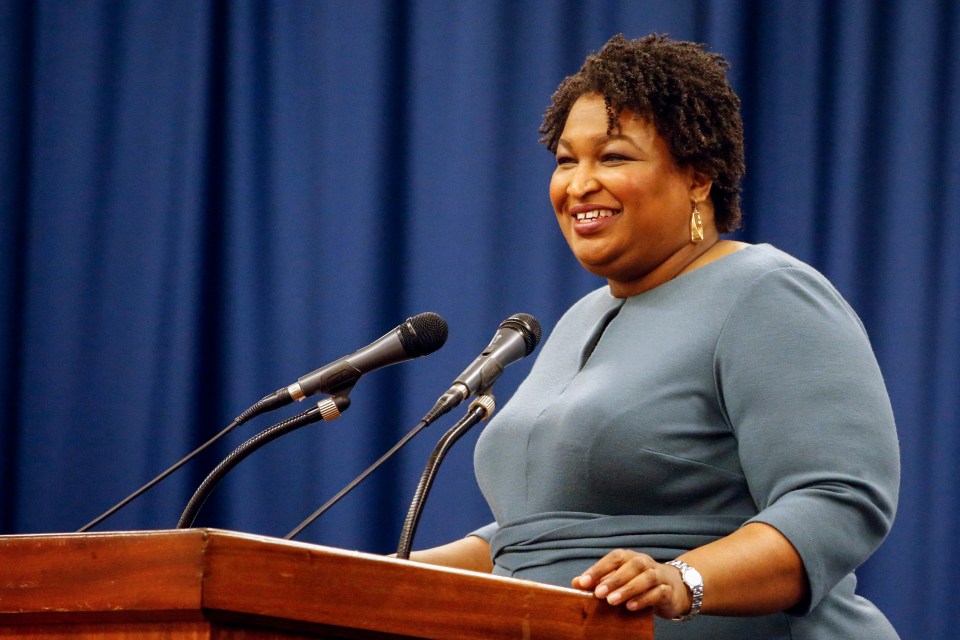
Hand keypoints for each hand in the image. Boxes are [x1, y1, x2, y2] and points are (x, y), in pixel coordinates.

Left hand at [571, 549, 691, 618]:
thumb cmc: (639, 582)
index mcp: (630, 557)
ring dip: (628, 589)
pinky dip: (644, 599)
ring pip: (646, 578)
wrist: (672, 588)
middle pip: (631, 565)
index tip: (582, 582)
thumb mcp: (619, 579)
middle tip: (598, 593)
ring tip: (612, 601)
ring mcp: (658, 575)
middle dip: (613, 579)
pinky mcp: (667, 590)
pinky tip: (631, 607)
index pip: (614, 558)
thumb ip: (599, 580)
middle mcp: (644, 563)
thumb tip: (575, 583)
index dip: (598, 568)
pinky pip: (658, 592)